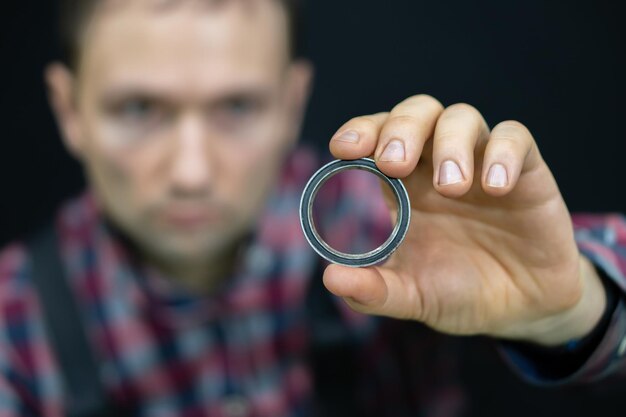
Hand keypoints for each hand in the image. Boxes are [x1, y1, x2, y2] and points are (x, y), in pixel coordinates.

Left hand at [323, 95, 605, 345]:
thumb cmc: (458, 292)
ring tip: (450, 187)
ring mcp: (482, 164)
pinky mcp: (527, 172)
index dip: (361, 131)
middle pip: (417, 112)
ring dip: (450, 143)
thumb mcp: (412, 296)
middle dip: (401, 128)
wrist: (518, 310)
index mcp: (405, 185)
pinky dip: (503, 153)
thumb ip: (375, 290)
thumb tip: (330, 279)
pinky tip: (495, 189)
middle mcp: (439, 165)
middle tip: (393, 163)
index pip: (378, 136)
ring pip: (462, 117)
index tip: (343, 149)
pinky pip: (515, 138)